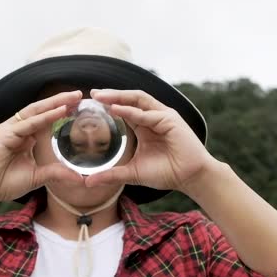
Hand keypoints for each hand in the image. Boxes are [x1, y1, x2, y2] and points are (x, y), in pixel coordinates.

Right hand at [0, 91, 83, 203]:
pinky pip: (29, 123)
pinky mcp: (4, 134)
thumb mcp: (37, 177)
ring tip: (73, 97)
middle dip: (60, 101)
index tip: (77, 106)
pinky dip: (45, 116)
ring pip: (35, 111)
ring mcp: (9, 129)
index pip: (43, 118)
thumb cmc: (4, 183)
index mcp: (23, 136)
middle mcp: (16, 129)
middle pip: (40, 110)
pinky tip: (60, 111)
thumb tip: (79, 178)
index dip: (59, 111)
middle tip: (79, 94)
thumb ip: (55, 173)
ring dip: (55, 103)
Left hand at [85, 89, 217, 192]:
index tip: (89, 103)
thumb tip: (87, 183)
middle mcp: (153, 117)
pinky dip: (131, 111)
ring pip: (138, 100)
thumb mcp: (132, 173)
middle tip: (93, 94)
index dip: (108, 104)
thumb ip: (111, 175)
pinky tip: (116, 110)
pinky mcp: (170, 120)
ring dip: (119, 97)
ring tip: (101, 97)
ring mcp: (162, 116)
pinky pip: (148, 114)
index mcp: (144, 125)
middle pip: (129, 99)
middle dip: (111, 95)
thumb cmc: (165, 173)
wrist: (189, 179)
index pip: (123, 108)